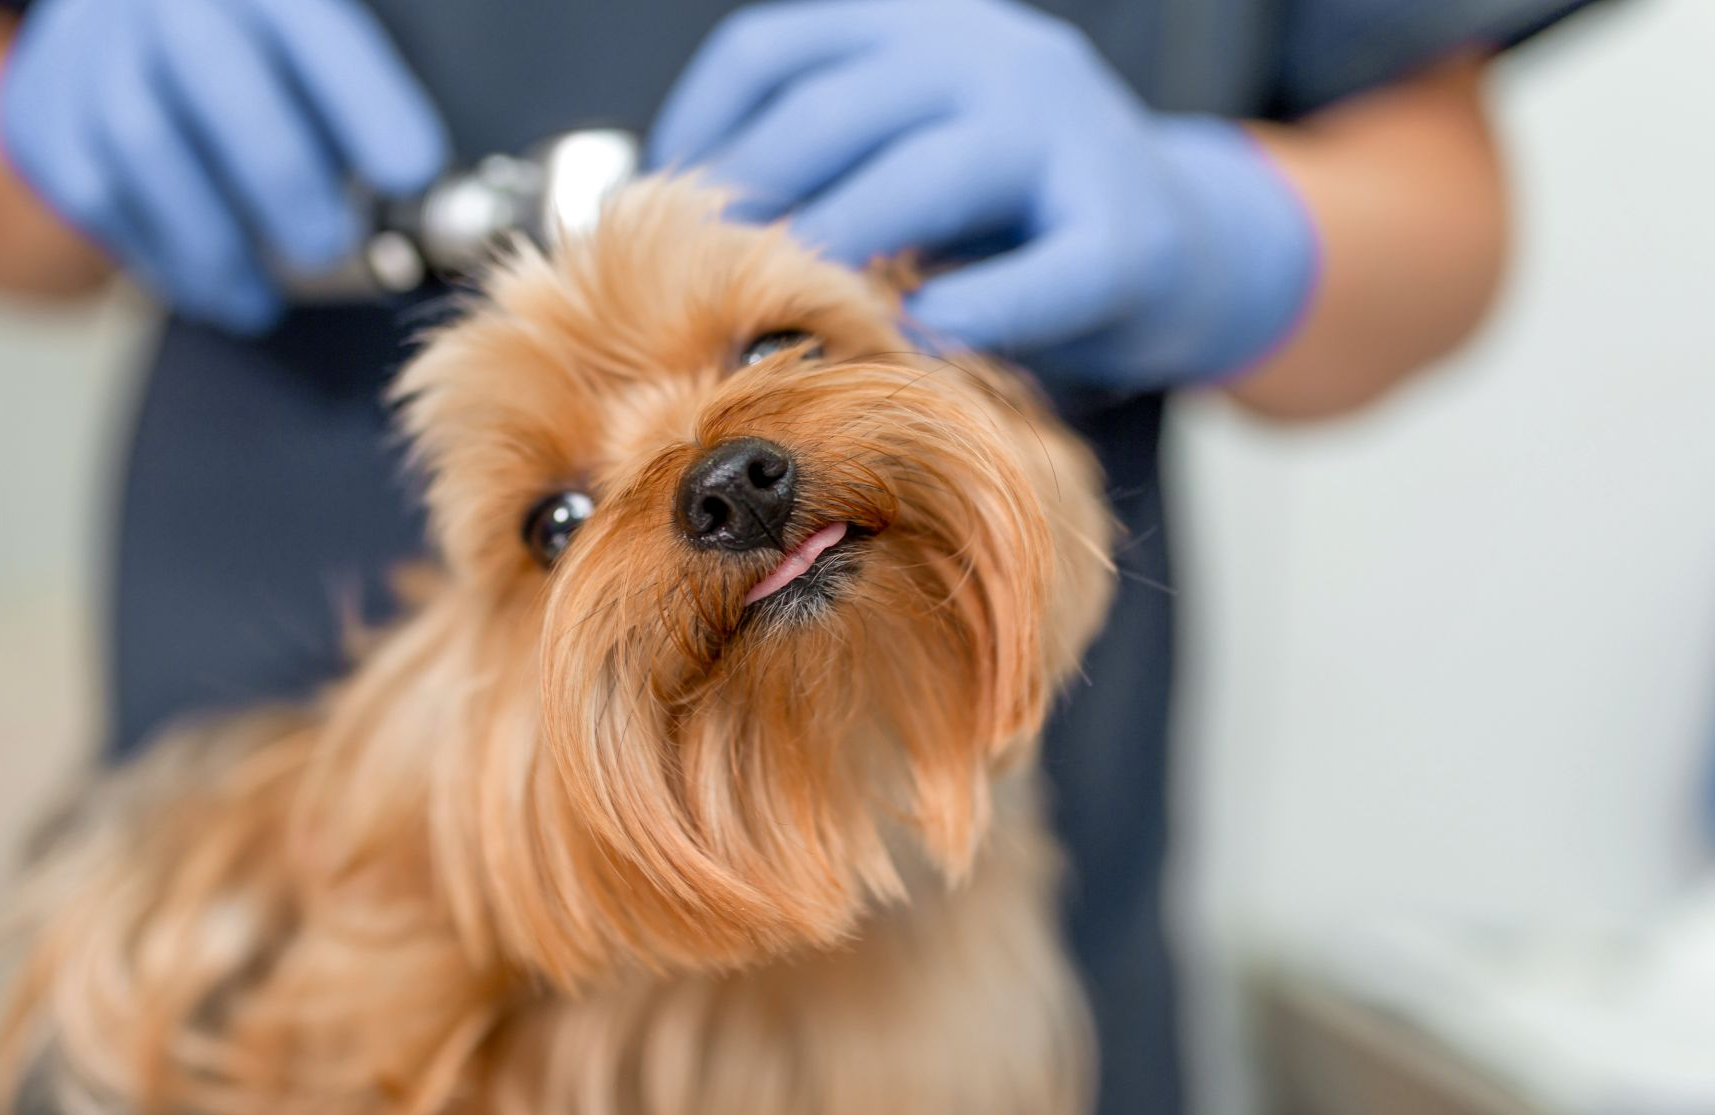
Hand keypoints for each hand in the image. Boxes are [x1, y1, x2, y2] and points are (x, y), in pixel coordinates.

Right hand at [0, 0, 446, 331]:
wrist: (105, 32)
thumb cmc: (244, 60)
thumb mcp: (302, 50)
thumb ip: (357, 108)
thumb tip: (428, 200)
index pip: (318, 32)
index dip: (369, 104)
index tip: (413, 173)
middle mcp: (170, 3)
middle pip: (220, 78)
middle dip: (281, 176)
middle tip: (329, 245)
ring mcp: (96, 53)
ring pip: (147, 147)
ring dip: (214, 242)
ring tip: (262, 299)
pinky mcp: (46, 117)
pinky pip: (99, 196)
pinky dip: (162, 258)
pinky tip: (210, 289)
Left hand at [650, 0, 1318, 388]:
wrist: (1195, 249)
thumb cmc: (1019, 225)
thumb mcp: (916, 167)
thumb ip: (827, 176)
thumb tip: (680, 233)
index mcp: (921, 32)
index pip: (773, 52)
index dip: (698, 135)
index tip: (653, 220)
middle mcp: (989, 56)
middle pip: (833, 114)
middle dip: (754, 210)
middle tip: (697, 293)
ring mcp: (1065, 133)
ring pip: (927, 178)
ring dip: (844, 254)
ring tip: (786, 319)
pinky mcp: (1127, 232)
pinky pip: (1038, 277)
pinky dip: (972, 314)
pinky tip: (919, 349)